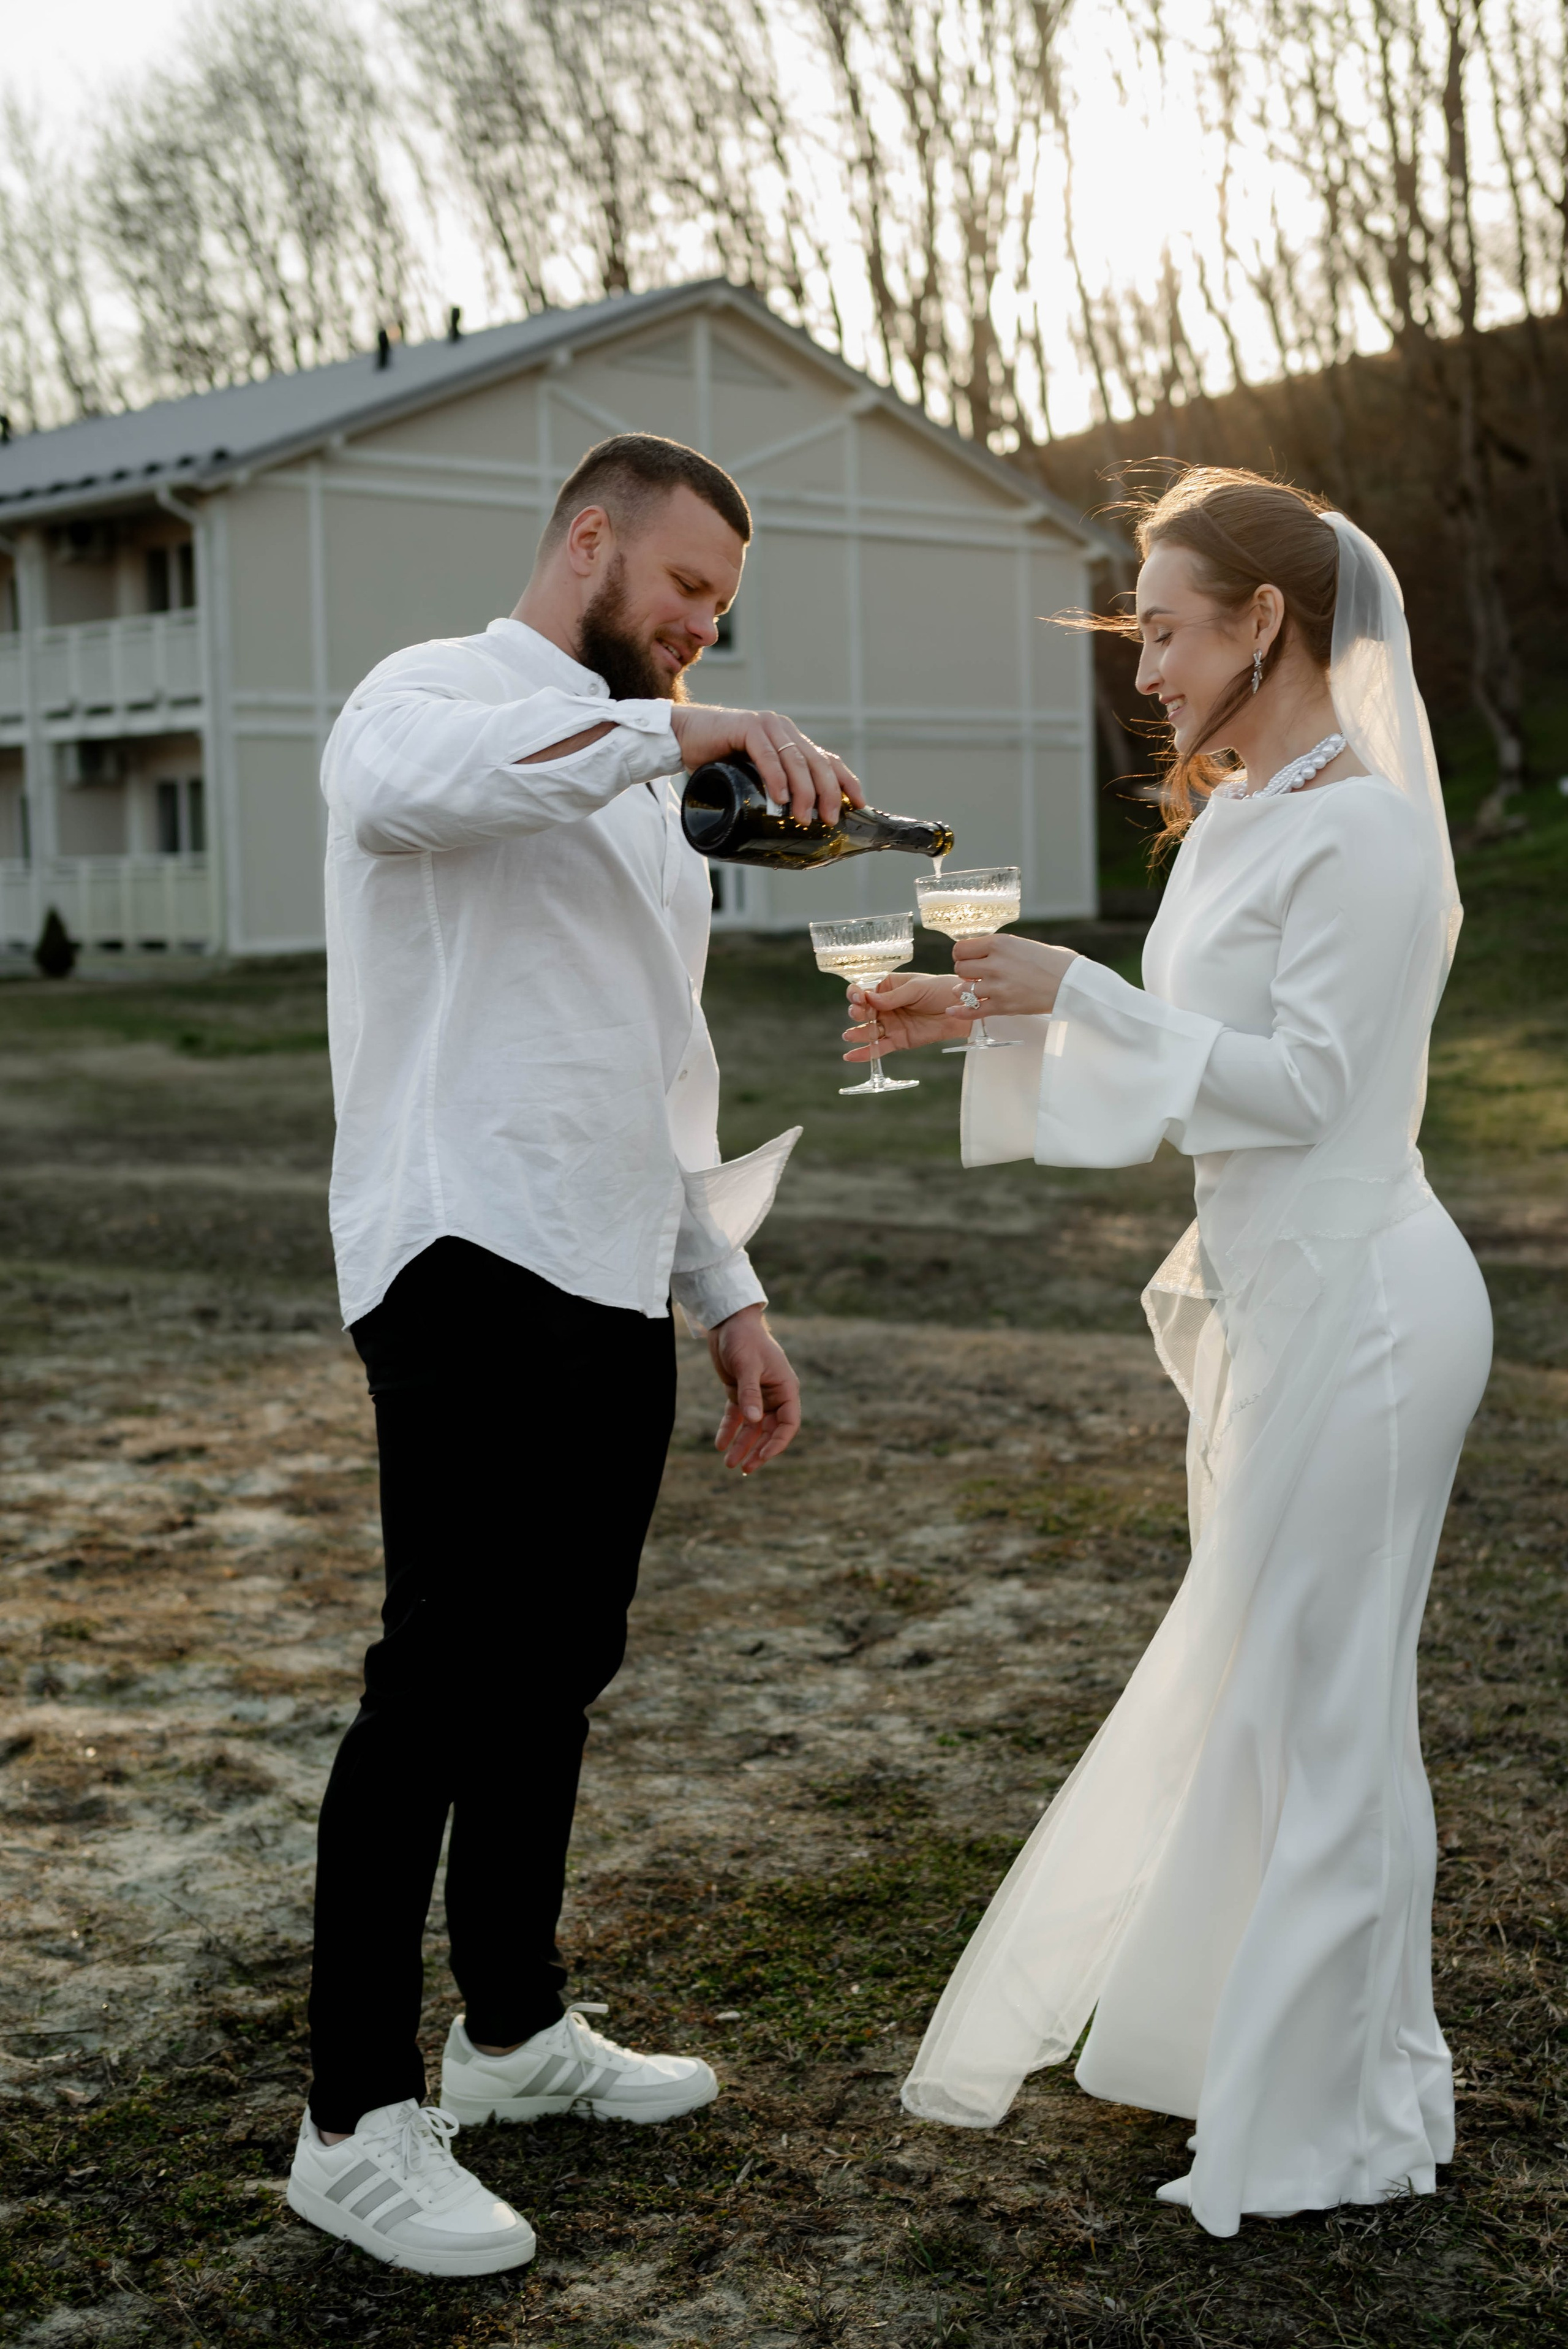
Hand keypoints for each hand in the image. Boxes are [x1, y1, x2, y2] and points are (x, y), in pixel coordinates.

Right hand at [669, 704, 862, 827]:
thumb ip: (770, 789)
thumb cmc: (716, 761)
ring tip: (802, 816)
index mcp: (790, 740)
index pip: (826, 759)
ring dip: (803, 791)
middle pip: (816, 762)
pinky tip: (779, 797)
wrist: (681, 737)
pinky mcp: (746, 727)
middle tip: (829, 819)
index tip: (859, 803)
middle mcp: (783, 730)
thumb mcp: (751, 777)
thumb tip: (787, 825)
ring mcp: (766, 726)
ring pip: (795, 760)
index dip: (846, 780)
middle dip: (828, 792)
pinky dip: (775, 777)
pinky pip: (766, 754)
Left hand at [707, 1304, 801, 1473]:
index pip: (788, 1423)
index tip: (763, 1456)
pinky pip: (736, 1417)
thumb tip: (753, 1421)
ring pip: (752, 1427)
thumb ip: (750, 1394)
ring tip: (729, 1463)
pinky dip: (729, 1430)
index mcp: (786, 1389)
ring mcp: (757, 1395)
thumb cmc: (744, 1338)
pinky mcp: (739, 1392)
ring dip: (742, 1445)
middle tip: (745, 1468)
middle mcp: (774, 1395)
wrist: (728, 1321)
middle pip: (770, 1430)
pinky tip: (719, 1444)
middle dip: (757, 1450)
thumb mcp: (747, 1365)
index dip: (777, 1442)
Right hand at [843, 972, 974, 1059]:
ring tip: (849, 1035)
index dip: (856, 994)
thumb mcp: (916, 988)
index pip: (864, 991)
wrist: (960, 1010)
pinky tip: (850, 1056)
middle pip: (863, 1011)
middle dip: (857, 1012)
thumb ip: (893, 996)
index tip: (858, 997)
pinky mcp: (898, 1041)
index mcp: (887, 987)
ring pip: (868, 1030)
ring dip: (857, 1033)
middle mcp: (885, 1007)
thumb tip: (869, 999)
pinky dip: (865, 1053)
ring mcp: (890, 1025)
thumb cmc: (940, 990)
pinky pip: (879, 1048)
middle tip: (859, 1013)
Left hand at [951, 935, 1078, 1016]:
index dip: (962, 954)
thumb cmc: (1052, 961)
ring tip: (973, 988)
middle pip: (960, 968)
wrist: (1070, 983)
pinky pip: (972, 1010)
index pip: (961, 948)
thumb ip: (999, 948)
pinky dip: (960, 1011)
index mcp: (999, 944)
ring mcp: (997, 987)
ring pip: (963, 988)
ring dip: (965, 989)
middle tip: (975, 974)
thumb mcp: (1022, 944)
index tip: (968, 958)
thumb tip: (982, 952)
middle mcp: (994, 964)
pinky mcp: (1002, 1006)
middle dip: (965, 971)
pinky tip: (952, 1010)